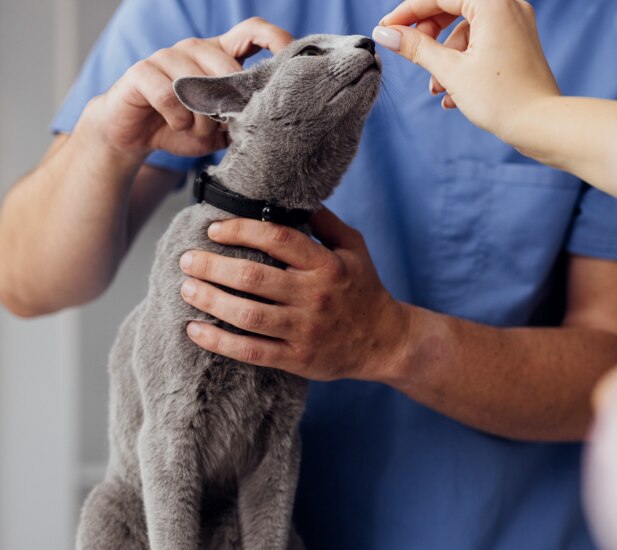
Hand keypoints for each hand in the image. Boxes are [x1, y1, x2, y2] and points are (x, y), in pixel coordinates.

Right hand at [84, 17, 292, 157]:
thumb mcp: (222, 126)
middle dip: (230, 104)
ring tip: (196, 129)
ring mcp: (167, 55)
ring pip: (199, 85)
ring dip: (202, 119)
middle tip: (224, 126)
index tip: (292, 59)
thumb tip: (272, 117)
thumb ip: (244, 117)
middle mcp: (195, 48)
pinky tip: (175, 125)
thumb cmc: (184, 127)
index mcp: (220, 55)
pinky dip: (178, 120)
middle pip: (228, 67)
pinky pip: (170, 96)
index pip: (253, 32)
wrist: (135, 135)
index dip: (275, 39)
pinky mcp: (142, 71)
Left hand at [178, 209, 410, 380]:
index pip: (278, 239)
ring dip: (210, 300)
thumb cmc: (364, 288)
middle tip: (187, 260)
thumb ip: (325, 222)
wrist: (384, 341)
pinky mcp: (297, 358)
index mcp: (327, 265)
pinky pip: (251, 351)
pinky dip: (219, 342)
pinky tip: (194, 330)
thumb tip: (294, 196)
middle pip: (254, 277)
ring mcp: (305, 329)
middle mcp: (315, 296)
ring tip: (186, 289)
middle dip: (212, 266)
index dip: (241, 230)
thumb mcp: (354, 248)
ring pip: (248, 315)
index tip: (213, 230)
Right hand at [373, 0, 559, 143]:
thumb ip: (416, 48)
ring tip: (436, 88)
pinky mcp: (519, 44)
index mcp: (493, 3)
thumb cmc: (503, 99)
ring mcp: (516, 25)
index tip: (386, 29)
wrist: (543, 126)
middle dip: (428, 33)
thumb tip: (385, 34)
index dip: (408, 12)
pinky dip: (465, 62)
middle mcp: (508, 6)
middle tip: (407, 51)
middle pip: (453, 7)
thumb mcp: (451, 71)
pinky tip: (453, 94)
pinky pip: (483, 42)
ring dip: (445, 57)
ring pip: (467, 29)